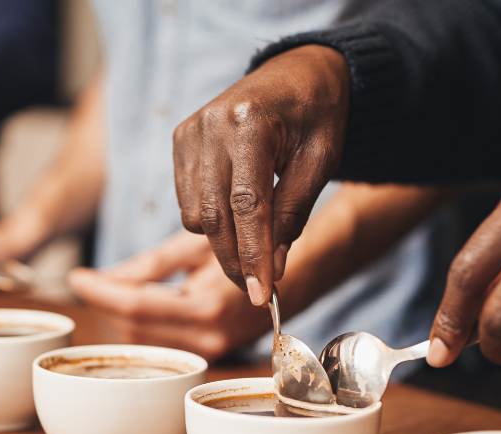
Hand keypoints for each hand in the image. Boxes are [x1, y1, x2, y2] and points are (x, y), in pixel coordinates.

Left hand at [67, 230, 269, 360]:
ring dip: (118, 318)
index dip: (100, 291)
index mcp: (207, 306)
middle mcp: (209, 338)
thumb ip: (147, 266)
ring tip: (106, 290)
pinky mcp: (208, 357)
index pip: (136, 307)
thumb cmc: (246, 248)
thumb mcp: (195, 247)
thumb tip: (100, 279)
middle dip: (105, 305)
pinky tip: (130, 307)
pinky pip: (160, 345)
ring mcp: (210, 352)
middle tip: (88, 280)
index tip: (76, 276)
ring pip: (142, 343)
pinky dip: (138, 327)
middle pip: (133, 330)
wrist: (294, 275)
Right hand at [172, 45, 349, 305]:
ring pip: (196, 216)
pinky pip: (187, 203)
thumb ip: (293, 214)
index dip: (253, 255)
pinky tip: (237, 215)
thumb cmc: (316, 115)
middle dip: (236, 260)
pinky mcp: (180, 141)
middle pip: (215, 216)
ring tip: (255, 244)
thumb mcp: (321, 162)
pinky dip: (211, 220)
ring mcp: (189, 133)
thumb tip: (272, 270)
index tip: (262, 294)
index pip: (247, 205)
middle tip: (257, 290)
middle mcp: (210, 125)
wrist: (297, 71)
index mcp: (250, 123)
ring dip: (224, 242)